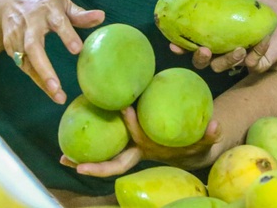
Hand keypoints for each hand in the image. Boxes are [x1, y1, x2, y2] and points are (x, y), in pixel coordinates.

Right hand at [0, 0, 104, 103]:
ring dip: (41, 79)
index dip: (67, 35)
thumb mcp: (63, 4)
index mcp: (48, 10)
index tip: (77, 50)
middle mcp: (30, 23)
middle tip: (57, 86)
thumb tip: (102, 16)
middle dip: (44, 67)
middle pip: (33, 46)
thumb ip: (81, 15)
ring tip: (58, 96)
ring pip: (26, 61)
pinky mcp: (10, 47)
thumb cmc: (44, 5)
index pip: (58, 22)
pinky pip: (24, 66)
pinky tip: (49, 90)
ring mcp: (17, 36)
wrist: (7, 2)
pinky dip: (36, 79)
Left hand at [60, 105, 222, 176]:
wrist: (191, 151)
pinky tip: (71, 139)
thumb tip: (215, 123)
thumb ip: (211, 133)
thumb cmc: (196, 142)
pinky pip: (105, 149)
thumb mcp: (206, 139)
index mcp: (155, 149)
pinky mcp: (125, 145)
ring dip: (83, 160)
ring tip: (62, 157)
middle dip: (96, 166)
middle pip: (116, 164)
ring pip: (106, 160)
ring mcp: (131, 150)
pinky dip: (88, 149)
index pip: (142, 138)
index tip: (126, 109)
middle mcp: (139, 153)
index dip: (134, 126)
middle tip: (73, 163)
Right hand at [170, 0, 276, 73]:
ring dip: (227, 60)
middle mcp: (225, 49)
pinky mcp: (258, 65)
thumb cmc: (266, 4)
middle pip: (203, 62)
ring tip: (239, 48)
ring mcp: (241, 59)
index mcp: (219, 34)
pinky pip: (250, 65)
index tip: (174, 44)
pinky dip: (256, 52)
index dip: (182, 46)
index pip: (194, 44)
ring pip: (223, 67)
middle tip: (204, 50)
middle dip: (199, 59)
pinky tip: (264, 40)